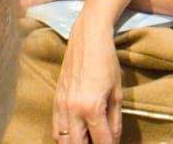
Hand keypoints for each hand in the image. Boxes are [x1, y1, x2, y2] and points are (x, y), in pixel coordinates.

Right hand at [54, 21, 122, 143]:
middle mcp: (73, 110)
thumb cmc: (106, 62)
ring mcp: (61, 105)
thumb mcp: (117, 92)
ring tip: (88, 140)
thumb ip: (115, 121)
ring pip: (62, 140)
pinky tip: (76, 133)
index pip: (100, 141)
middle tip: (99, 142)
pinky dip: (64, 136)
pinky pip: (55, 127)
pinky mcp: (55, 100)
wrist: (88, 38)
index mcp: (92, 107)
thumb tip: (113, 140)